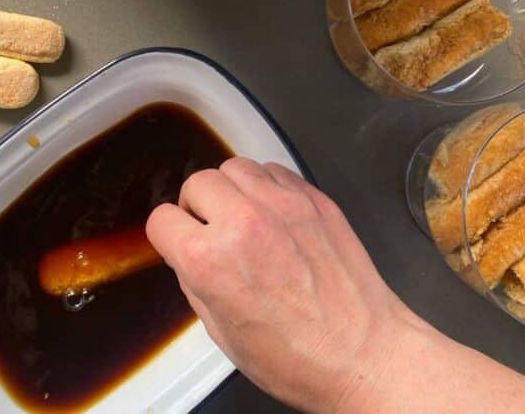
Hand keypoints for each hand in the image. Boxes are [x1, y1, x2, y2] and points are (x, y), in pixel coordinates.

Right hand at [146, 157, 412, 412]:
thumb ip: (196, 280)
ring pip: (235, 166)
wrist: (363, 354)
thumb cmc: (296, 357)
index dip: (167, 235)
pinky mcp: (314, 198)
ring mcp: (282, 204)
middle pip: (197, 182)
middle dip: (196, 207)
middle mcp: (243, 221)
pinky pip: (274, 170)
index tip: (177, 240)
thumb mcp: (221, 331)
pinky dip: (266, 185)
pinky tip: (273, 212)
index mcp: (210, 260)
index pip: (161, 220)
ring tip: (242, 215)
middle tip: (210, 227)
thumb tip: (189, 252)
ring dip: (230, 189)